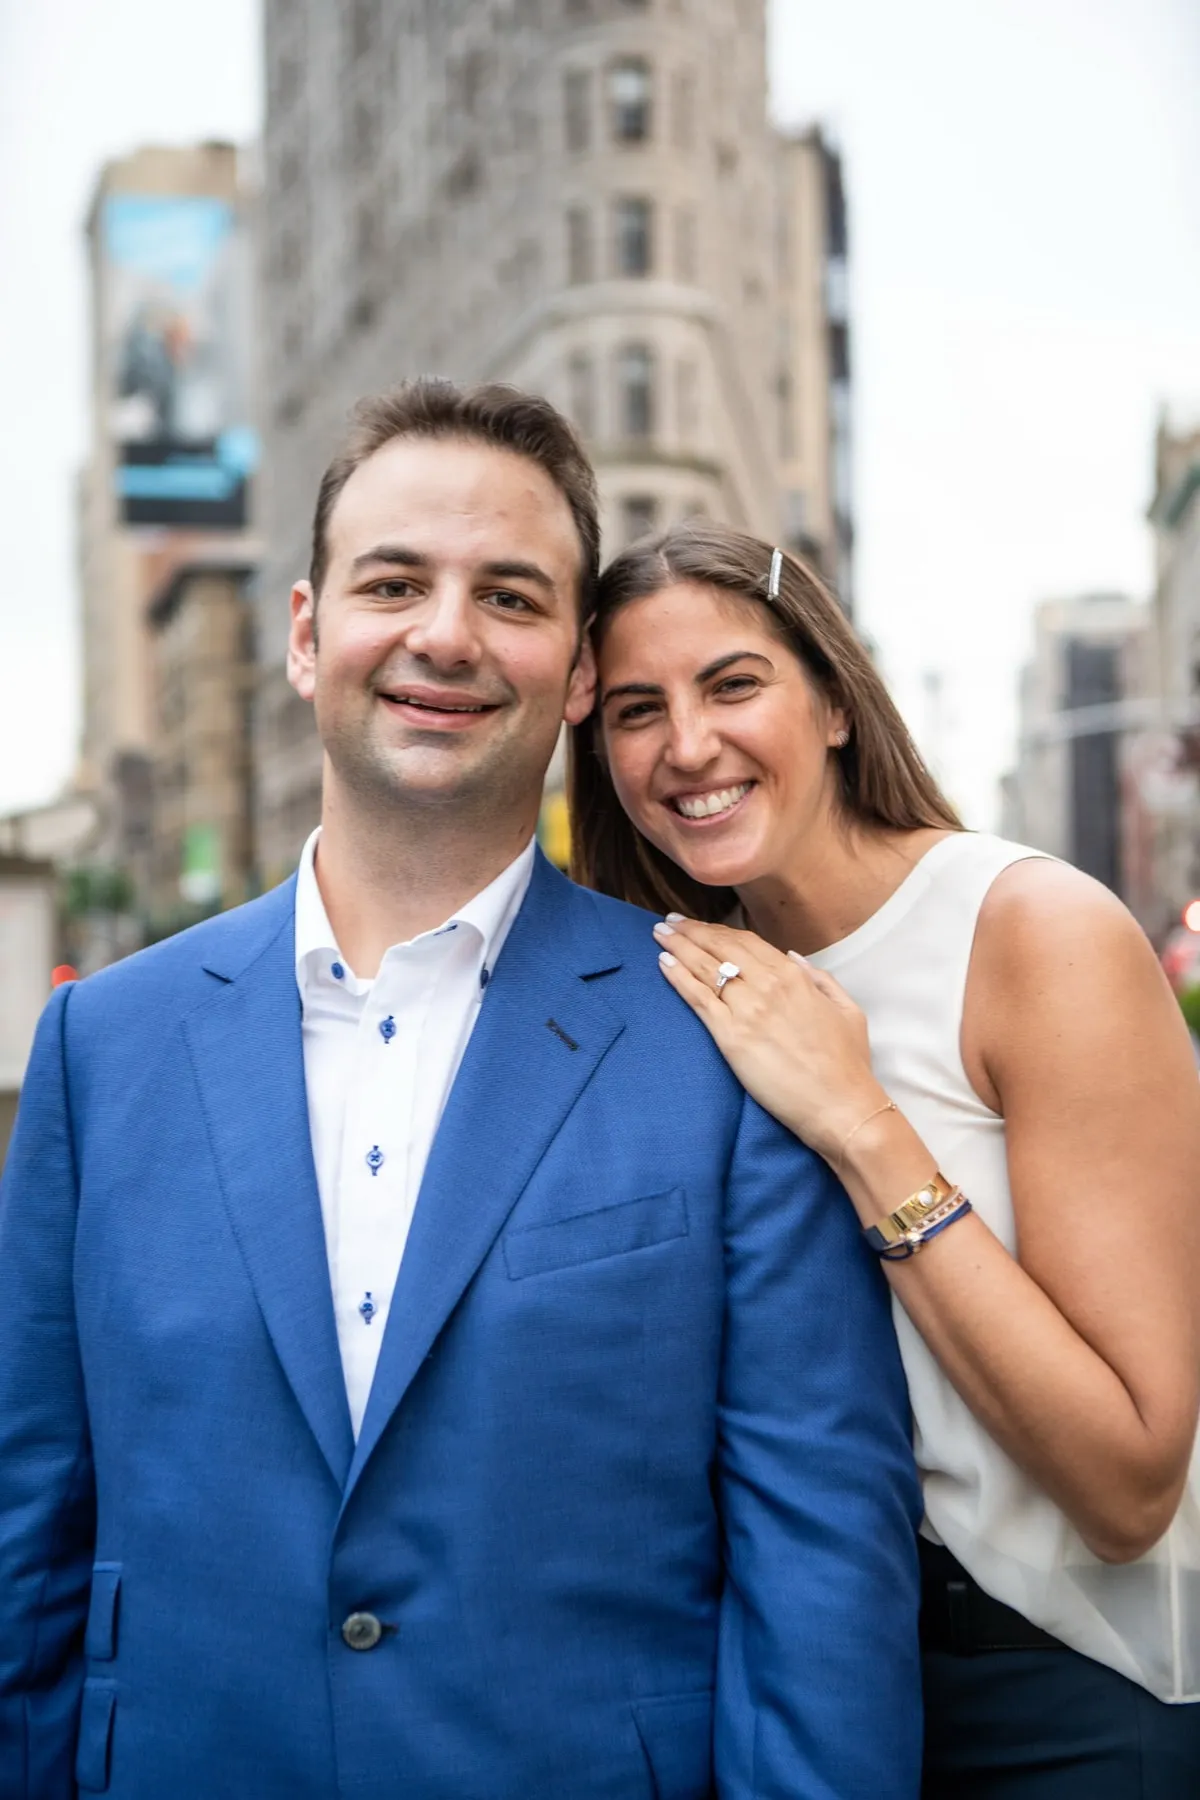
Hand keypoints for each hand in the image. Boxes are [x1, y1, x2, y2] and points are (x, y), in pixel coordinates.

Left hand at [652, 917, 886, 1162]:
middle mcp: (768, 985)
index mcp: (794, 977)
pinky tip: (663, 963)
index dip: (718, 931)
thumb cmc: (847, 1064)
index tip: (700, 926)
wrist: (839, 1105)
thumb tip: (793, 958)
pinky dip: (678, 978)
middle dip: (691, 931)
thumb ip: (820, 979)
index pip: (746, 942)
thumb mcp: (846, 1009)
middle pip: (720, 948)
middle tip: (670, 922)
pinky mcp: (731, 1037)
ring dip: (678, 946)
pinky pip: (698, 999)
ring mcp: (747, 1010)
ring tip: (658, 934)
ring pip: (705, 967)